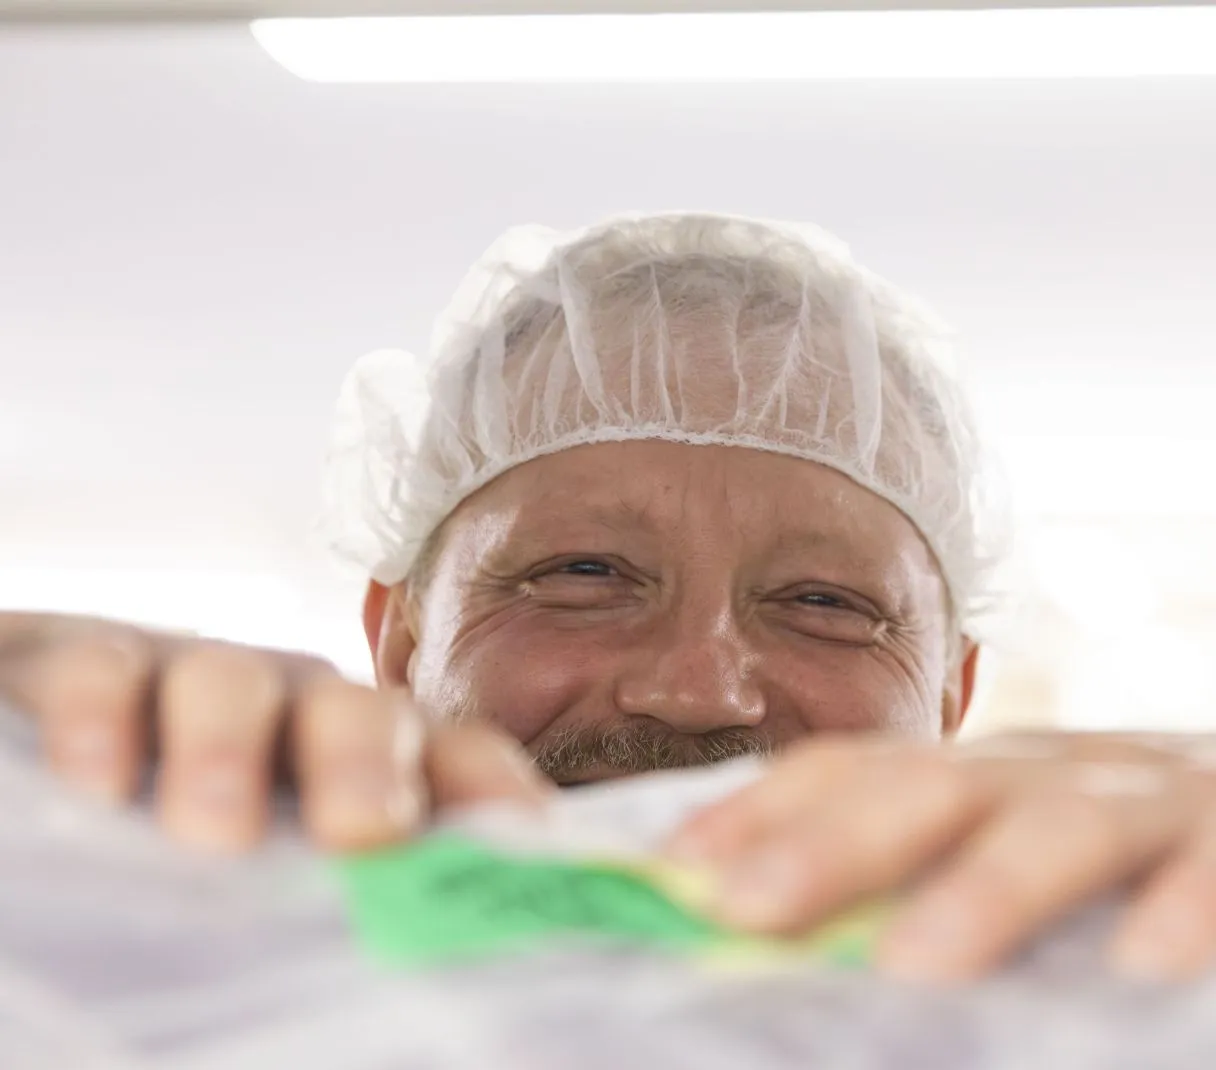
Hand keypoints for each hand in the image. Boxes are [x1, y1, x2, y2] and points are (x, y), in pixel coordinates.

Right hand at [0, 612, 547, 852]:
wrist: (68, 750)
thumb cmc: (198, 833)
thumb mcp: (284, 879)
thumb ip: (353, 906)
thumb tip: (435, 978)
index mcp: (370, 763)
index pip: (456, 759)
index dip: (492, 790)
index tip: (527, 838)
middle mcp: (302, 712)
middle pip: (361, 717)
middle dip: (369, 766)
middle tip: (362, 833)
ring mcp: (201, 679)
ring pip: (237, 682)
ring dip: (230, 751)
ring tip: (213, 833)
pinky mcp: (90, 663)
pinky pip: (107, 670)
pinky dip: (104, 716)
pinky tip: (97, 781)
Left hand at [667, 732, 1215, 981]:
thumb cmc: (1130, 858)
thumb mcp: (1022, 846)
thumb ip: (924, 878)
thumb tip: (788, 942)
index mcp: (986, 774)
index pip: (857, 769)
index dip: (763, 808)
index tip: (677, 866)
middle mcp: (1053, 769)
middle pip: (930, 788)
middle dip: (831, 847)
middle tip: (741, 912)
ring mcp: (1153, 798)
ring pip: (1060, 827)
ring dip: (983, 894)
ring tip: (911, 969)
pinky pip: (1212, 872)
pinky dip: (1184, 916)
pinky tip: (1138, 972)